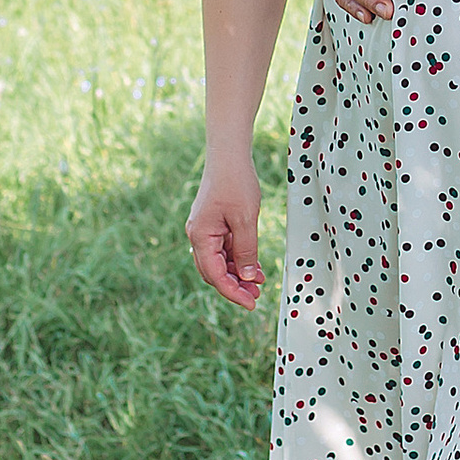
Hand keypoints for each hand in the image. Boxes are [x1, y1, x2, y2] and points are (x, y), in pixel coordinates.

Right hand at [186, 157, 264, 311]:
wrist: (229, 155)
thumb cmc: (236, 182)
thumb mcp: (246, 219)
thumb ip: (247, 250)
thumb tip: (249, 277)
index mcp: (200, 236)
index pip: (214, 275)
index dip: (233, 292)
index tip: (251, 304)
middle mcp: (198, 236)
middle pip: (214, 272)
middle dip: (235, 286)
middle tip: (257, 296)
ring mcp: (205, 230)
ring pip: (220, 261)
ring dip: (239, 273)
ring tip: (260, 282)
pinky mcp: (214, 224)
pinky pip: (225, 249)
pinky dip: (239, 259)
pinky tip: (255, 266)